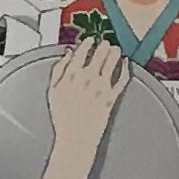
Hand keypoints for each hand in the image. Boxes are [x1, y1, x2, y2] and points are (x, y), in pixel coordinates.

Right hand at [46, 30, 127, 158]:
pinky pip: (122, 78)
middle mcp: (87, 78)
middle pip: (99, 53)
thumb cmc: (63, 117)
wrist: (76, 138)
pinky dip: (125, 68)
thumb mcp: (52, 91)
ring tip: (115, 49)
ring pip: (112, 62)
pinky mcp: (112, 97)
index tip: (90, 40)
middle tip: (105, 43)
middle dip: (103, 45)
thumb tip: (67, 53)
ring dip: (115, 52)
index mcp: (71, 75)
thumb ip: (58, 69)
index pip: (82, 51)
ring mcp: (101, 87)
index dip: (88, 42)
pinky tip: (125, 63)